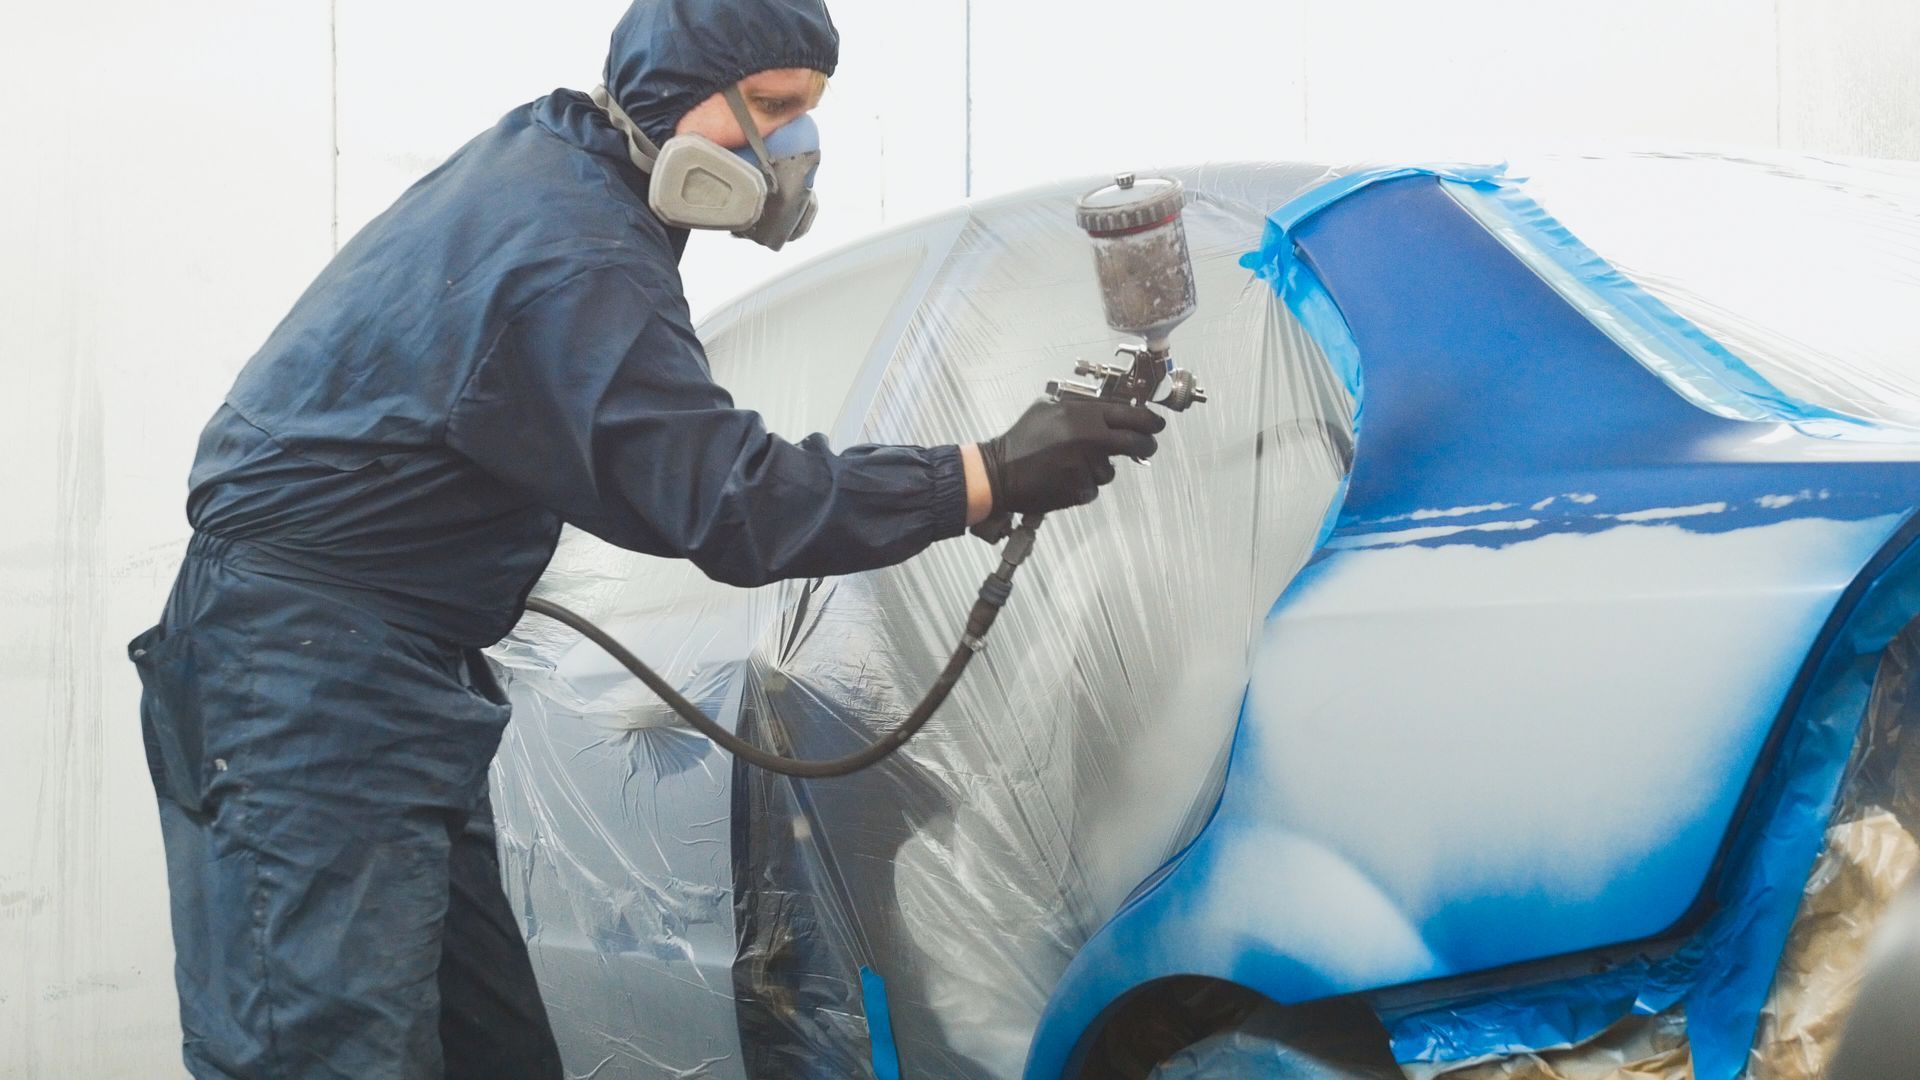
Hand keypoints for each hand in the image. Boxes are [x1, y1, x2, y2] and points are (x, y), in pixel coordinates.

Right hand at [975, 398, 1164, 516]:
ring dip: (1100, 468)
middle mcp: (1090, 439)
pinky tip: (1063, 479)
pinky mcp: (1080, 490)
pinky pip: (1093, 488)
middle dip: (1146, 445)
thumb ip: (1078, 407)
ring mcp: (1086, 466)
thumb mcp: (1048, 409)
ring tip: (1074, 465)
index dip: (1151, 421)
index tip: (1157, 425)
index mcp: (1083, 415)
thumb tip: (1107, 408)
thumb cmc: (1022, 438)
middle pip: (1135, 443)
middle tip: (1146, 446)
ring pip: (1110, 470)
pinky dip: (1083, 485)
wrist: (1000, 473)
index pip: (1131, 415)